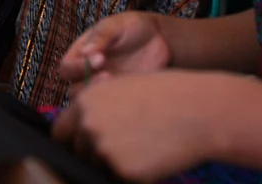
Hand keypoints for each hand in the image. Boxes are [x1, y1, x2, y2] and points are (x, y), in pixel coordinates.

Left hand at [54, 70, 243, 181]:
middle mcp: (88, 125)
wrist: (201, 111)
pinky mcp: (121, 170)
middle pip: (78, 153)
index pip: (60, 132)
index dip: (74, 140)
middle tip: (127, 146)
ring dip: (116, 164)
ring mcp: (102, 149)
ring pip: (98, 167)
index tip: (88, 145)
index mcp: (86, 102)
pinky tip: (156, 156)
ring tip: (147, 147)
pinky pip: (119, 178)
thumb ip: (100, 106)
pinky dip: (135, 174)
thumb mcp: (127, 87)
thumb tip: (84, 125)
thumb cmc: (171, 95)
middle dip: (95, 154)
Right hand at [62, 11, 176, 92]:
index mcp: (81, 55)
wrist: (158, 36)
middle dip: (88, 86)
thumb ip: (101, 37)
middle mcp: (88, 73)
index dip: (77, 68)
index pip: (67, 68)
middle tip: (107, 75)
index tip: (99, 60)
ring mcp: (104, 86)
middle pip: (75, 90)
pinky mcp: (120, 95)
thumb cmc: (131, 26)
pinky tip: (130, 89)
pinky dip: (118, 102)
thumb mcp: (115, 25)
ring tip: (119, 84)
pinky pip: (112, 106)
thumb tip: (85, 52)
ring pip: (92, 102)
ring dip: (101, 97)